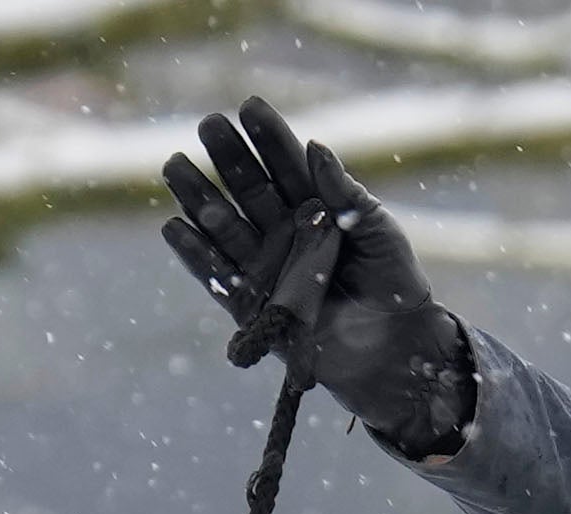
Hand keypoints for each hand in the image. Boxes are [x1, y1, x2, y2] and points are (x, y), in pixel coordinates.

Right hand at [160, 100, 472, 453]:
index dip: (270, 137)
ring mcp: (266, 266)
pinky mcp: (253, 306)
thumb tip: (316, 146)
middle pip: (250, 188)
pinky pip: (217, 277)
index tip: (250, 106)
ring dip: (199, 196)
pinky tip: (175, 226)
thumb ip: (347, 194)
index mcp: (315, 207)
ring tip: (175, 165)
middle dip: (229, 157)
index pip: (288, 165)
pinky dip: (195, 253)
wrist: (395, 349)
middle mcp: (284, 232)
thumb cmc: (394, 284)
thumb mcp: (378, 232)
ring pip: (225, 226)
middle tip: (209, 125)